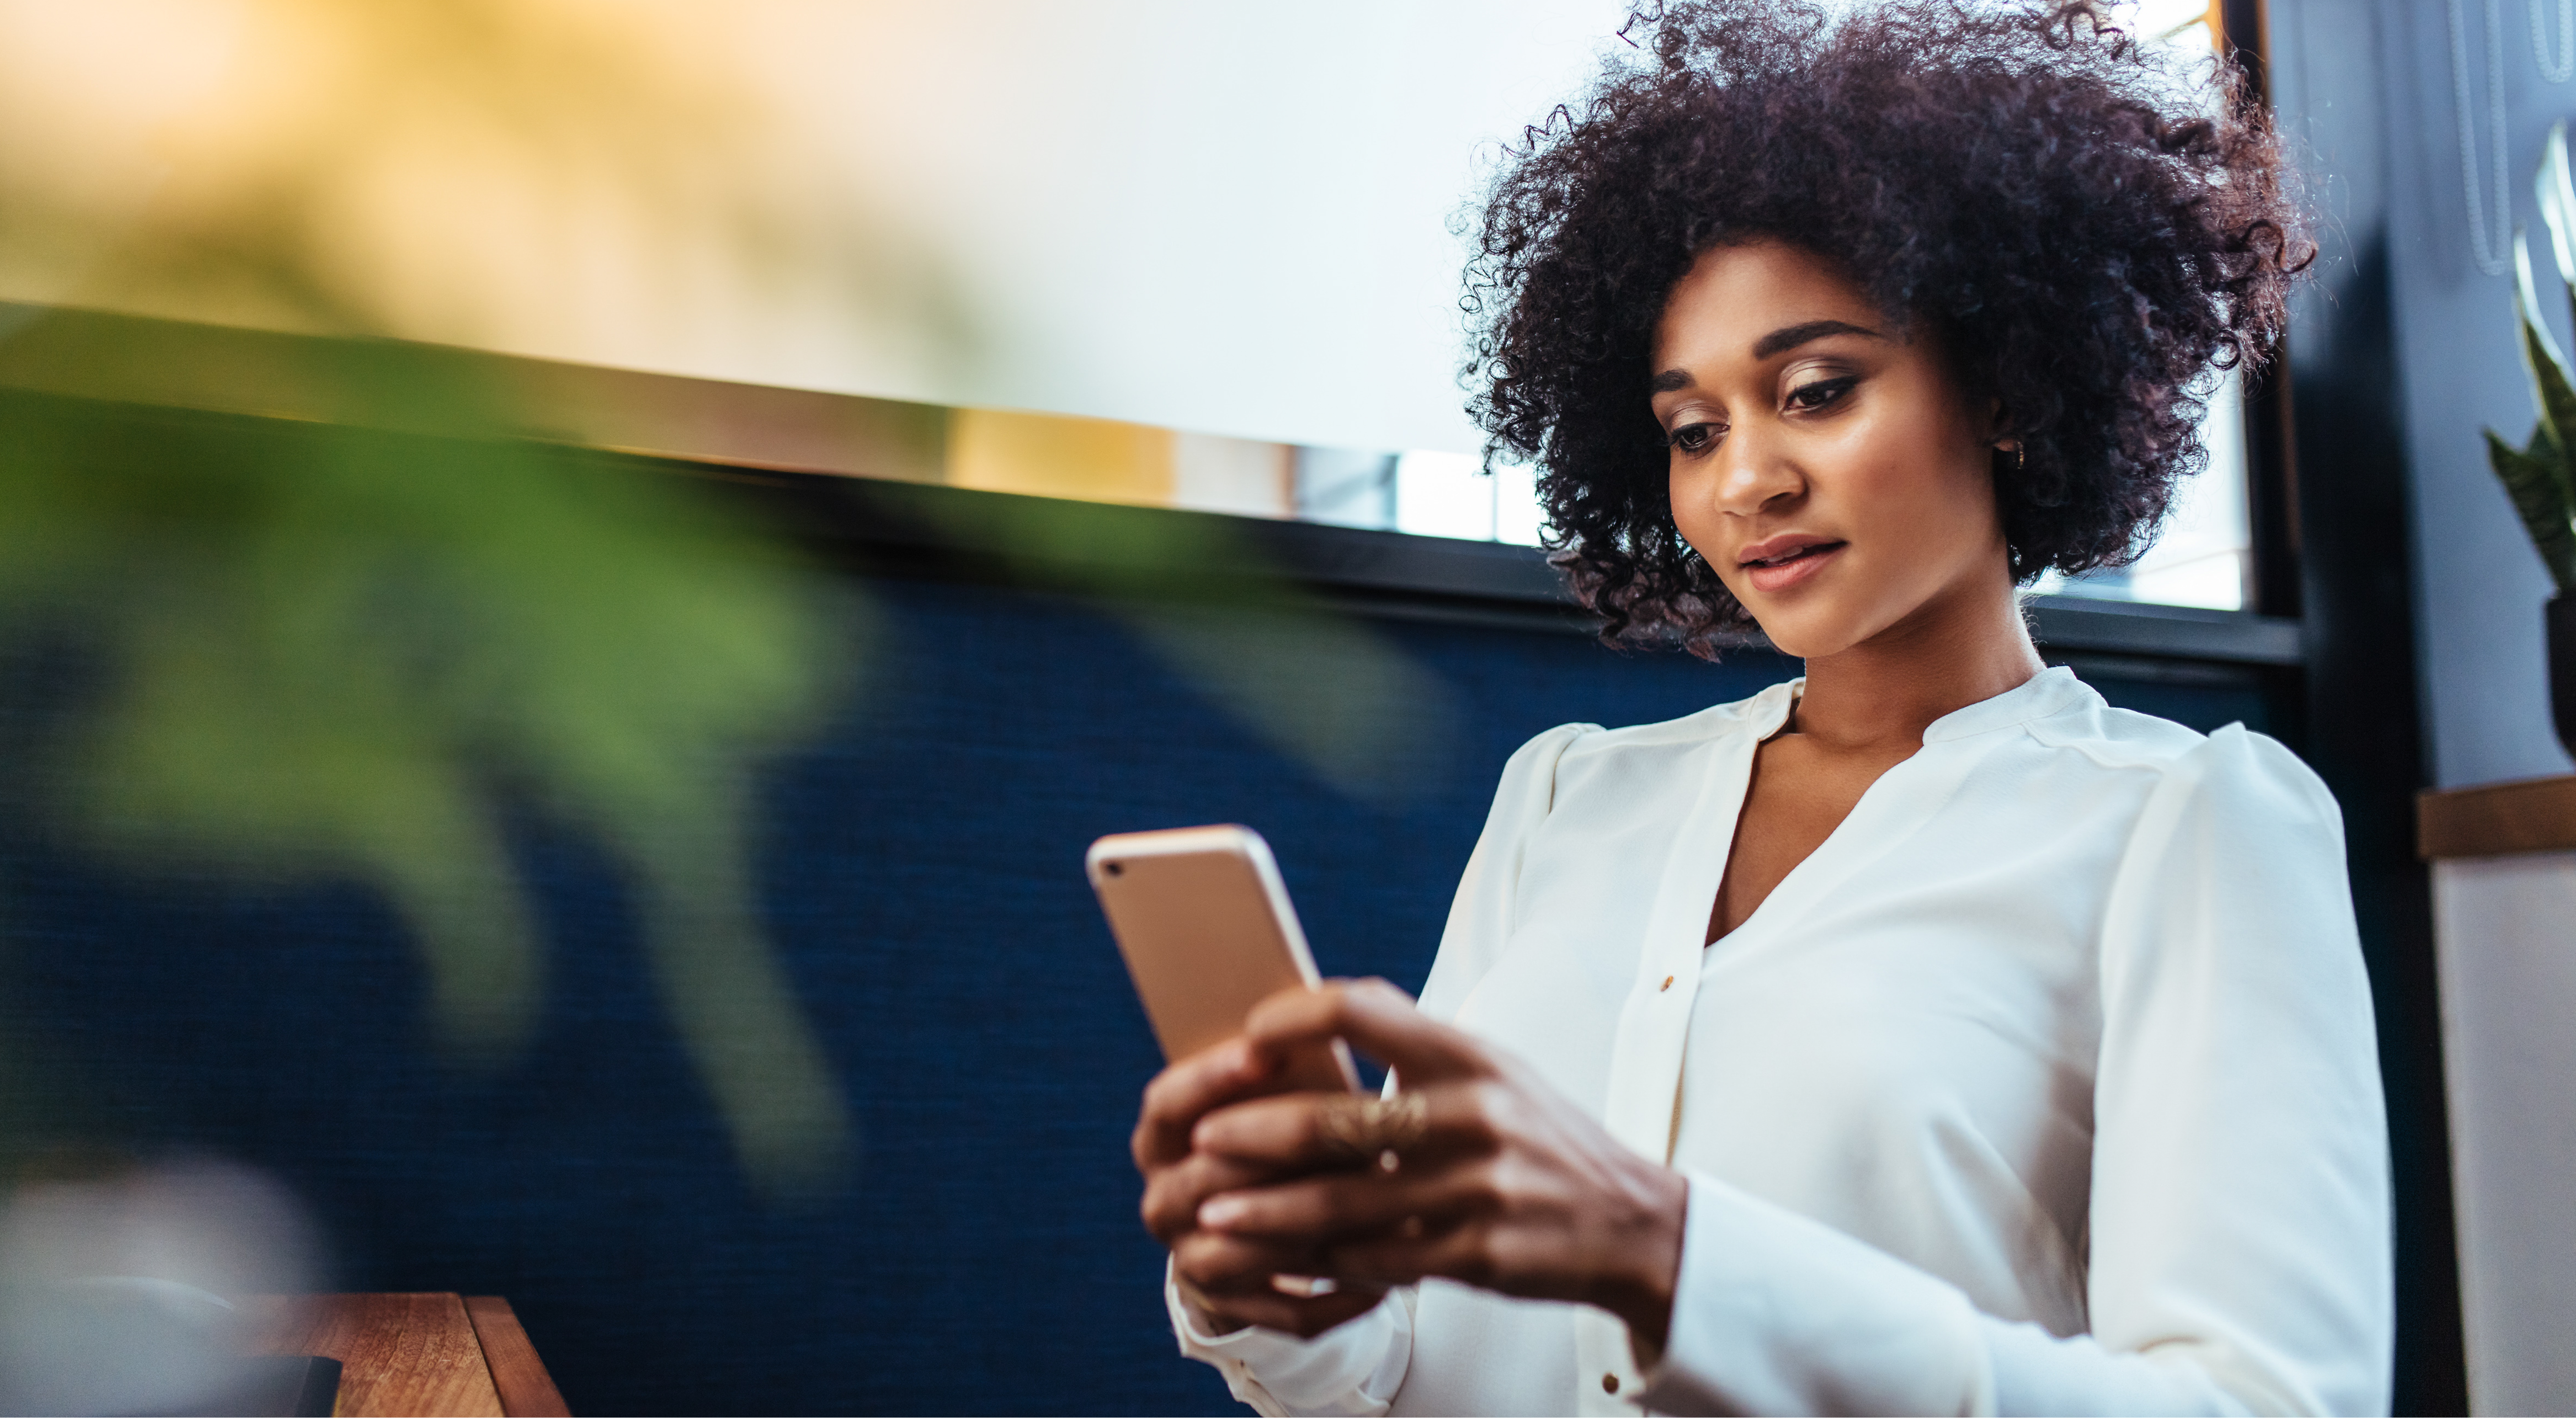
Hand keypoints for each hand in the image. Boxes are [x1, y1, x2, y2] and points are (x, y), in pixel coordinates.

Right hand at [1133, 1025, 1388, 1337]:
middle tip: (1345, 1135)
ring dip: (1311, 1233)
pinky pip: (1287, 1313)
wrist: (1268, 1213)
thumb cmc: (1286, 1129)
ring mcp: (1193, 1260)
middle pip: (1208, 1178)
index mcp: (1161, 1139)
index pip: (1167, 1103)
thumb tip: (1327, 1017)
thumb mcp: (1275, 1091)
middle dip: (1276, 1157)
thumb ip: (1286, 1063)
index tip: (1266, 1051)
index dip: (1210, 1077)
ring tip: (1379, 1216)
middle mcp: (1165, 1201)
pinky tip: (1388, 1281)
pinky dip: (1337, 1297)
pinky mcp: (1236, 1311)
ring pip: (1244, 1251)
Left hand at [1187, 979, 1688, 1350]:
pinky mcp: (1478, 1254)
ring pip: (1343, 1204)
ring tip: (1212, 1216)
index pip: (1363, 1011)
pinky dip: (1324, 1261)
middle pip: (1337, 1119)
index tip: (1245, 1036)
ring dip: (1267, 1213)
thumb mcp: (1491, 1069)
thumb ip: (1414, 1043)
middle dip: (1254, 1134)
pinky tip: (1283, 1261)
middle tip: (1200, 1142)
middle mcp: (1474, 1115)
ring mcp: (1477, 1189)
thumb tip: (1315, 1013)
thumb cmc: (1538, 1137)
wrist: (1631, 1220)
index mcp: (1468, 1056)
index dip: (1293, 1019)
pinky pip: (1379, 1260)